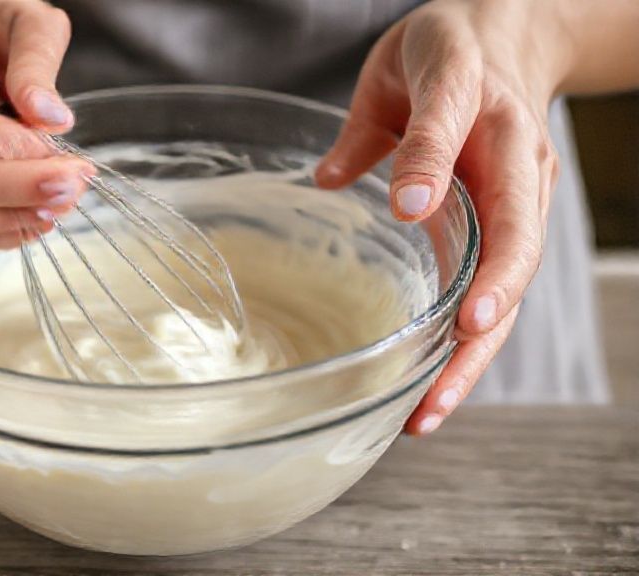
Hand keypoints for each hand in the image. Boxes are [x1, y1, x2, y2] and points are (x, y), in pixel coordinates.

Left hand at [314, 0, 564, 433]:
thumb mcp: (397, 68)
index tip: (410, 206)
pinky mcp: (516, 225)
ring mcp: (524, 194)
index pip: (451, 129)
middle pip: (515, 233)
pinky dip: (471, 346)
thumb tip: (325, 180)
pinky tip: (436, 391)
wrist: (511, 41)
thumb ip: (367, 125)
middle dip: (491, 295)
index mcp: (472, 97)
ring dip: (477, 350)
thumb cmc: (445, 52)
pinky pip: (499, 290)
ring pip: (513, 280)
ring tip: (430, 410)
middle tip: (458, 343)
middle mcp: (512, 153)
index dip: (433, 167)